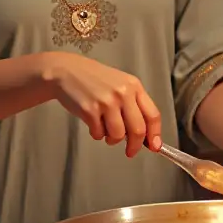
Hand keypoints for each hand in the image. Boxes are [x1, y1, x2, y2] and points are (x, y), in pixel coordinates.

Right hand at [42, 52, 161, 157]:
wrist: (67, 71)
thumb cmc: (95, 79)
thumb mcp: (121, 85)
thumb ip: (134, 105)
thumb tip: (145, 134)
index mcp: (134, 86)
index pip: (153, 115)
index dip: (155, 134)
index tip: (155, 146)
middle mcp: (123, 93)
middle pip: (138, 129)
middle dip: (135, 146)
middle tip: (130, 151)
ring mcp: (106, 102)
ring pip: (118, 135)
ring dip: (113, 139)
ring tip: (106, 131)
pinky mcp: (90, 110)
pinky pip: (99, 134)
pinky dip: (97, 134)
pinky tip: (94, 124)